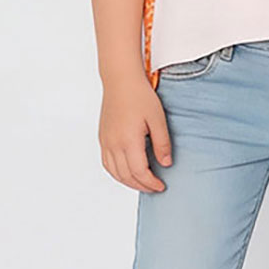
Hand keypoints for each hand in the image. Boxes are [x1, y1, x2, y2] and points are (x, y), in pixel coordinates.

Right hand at [98, 71, 172, 191]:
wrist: (121, 81)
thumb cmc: (139, 95)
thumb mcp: (157, 118)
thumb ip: (162, 143)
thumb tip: (166, 163)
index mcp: (128, 140)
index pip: (139, 172)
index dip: (151, 183)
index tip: (161, 186)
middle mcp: (114, 144)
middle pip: (126, 176)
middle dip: (142, 185)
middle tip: (155, 188)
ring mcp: (106, 142)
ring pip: (115, 172)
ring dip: (129, 182)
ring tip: (143, 182)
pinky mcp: (103, 138)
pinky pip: (107, 163)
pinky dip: (117, 173)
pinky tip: (127, 172)